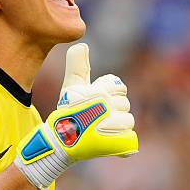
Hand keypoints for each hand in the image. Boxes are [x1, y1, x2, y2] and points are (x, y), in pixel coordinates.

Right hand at [14, 43, 137, 189]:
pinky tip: (109, 143)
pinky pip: (130, 140)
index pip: (119, 86)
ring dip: (117, 127)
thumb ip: (78, 66)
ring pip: (128, 122)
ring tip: (100, 130)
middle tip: (95, 118)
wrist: (60, 142)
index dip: (109, 93)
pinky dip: (122, 144)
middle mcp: (106, 107)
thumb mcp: (71, 87)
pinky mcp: (116, 145)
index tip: (95, 102)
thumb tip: (82, 45)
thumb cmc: (67, 112)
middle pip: (124, 104)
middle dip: (113, 110)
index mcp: (98, 92)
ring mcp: (112, 127)